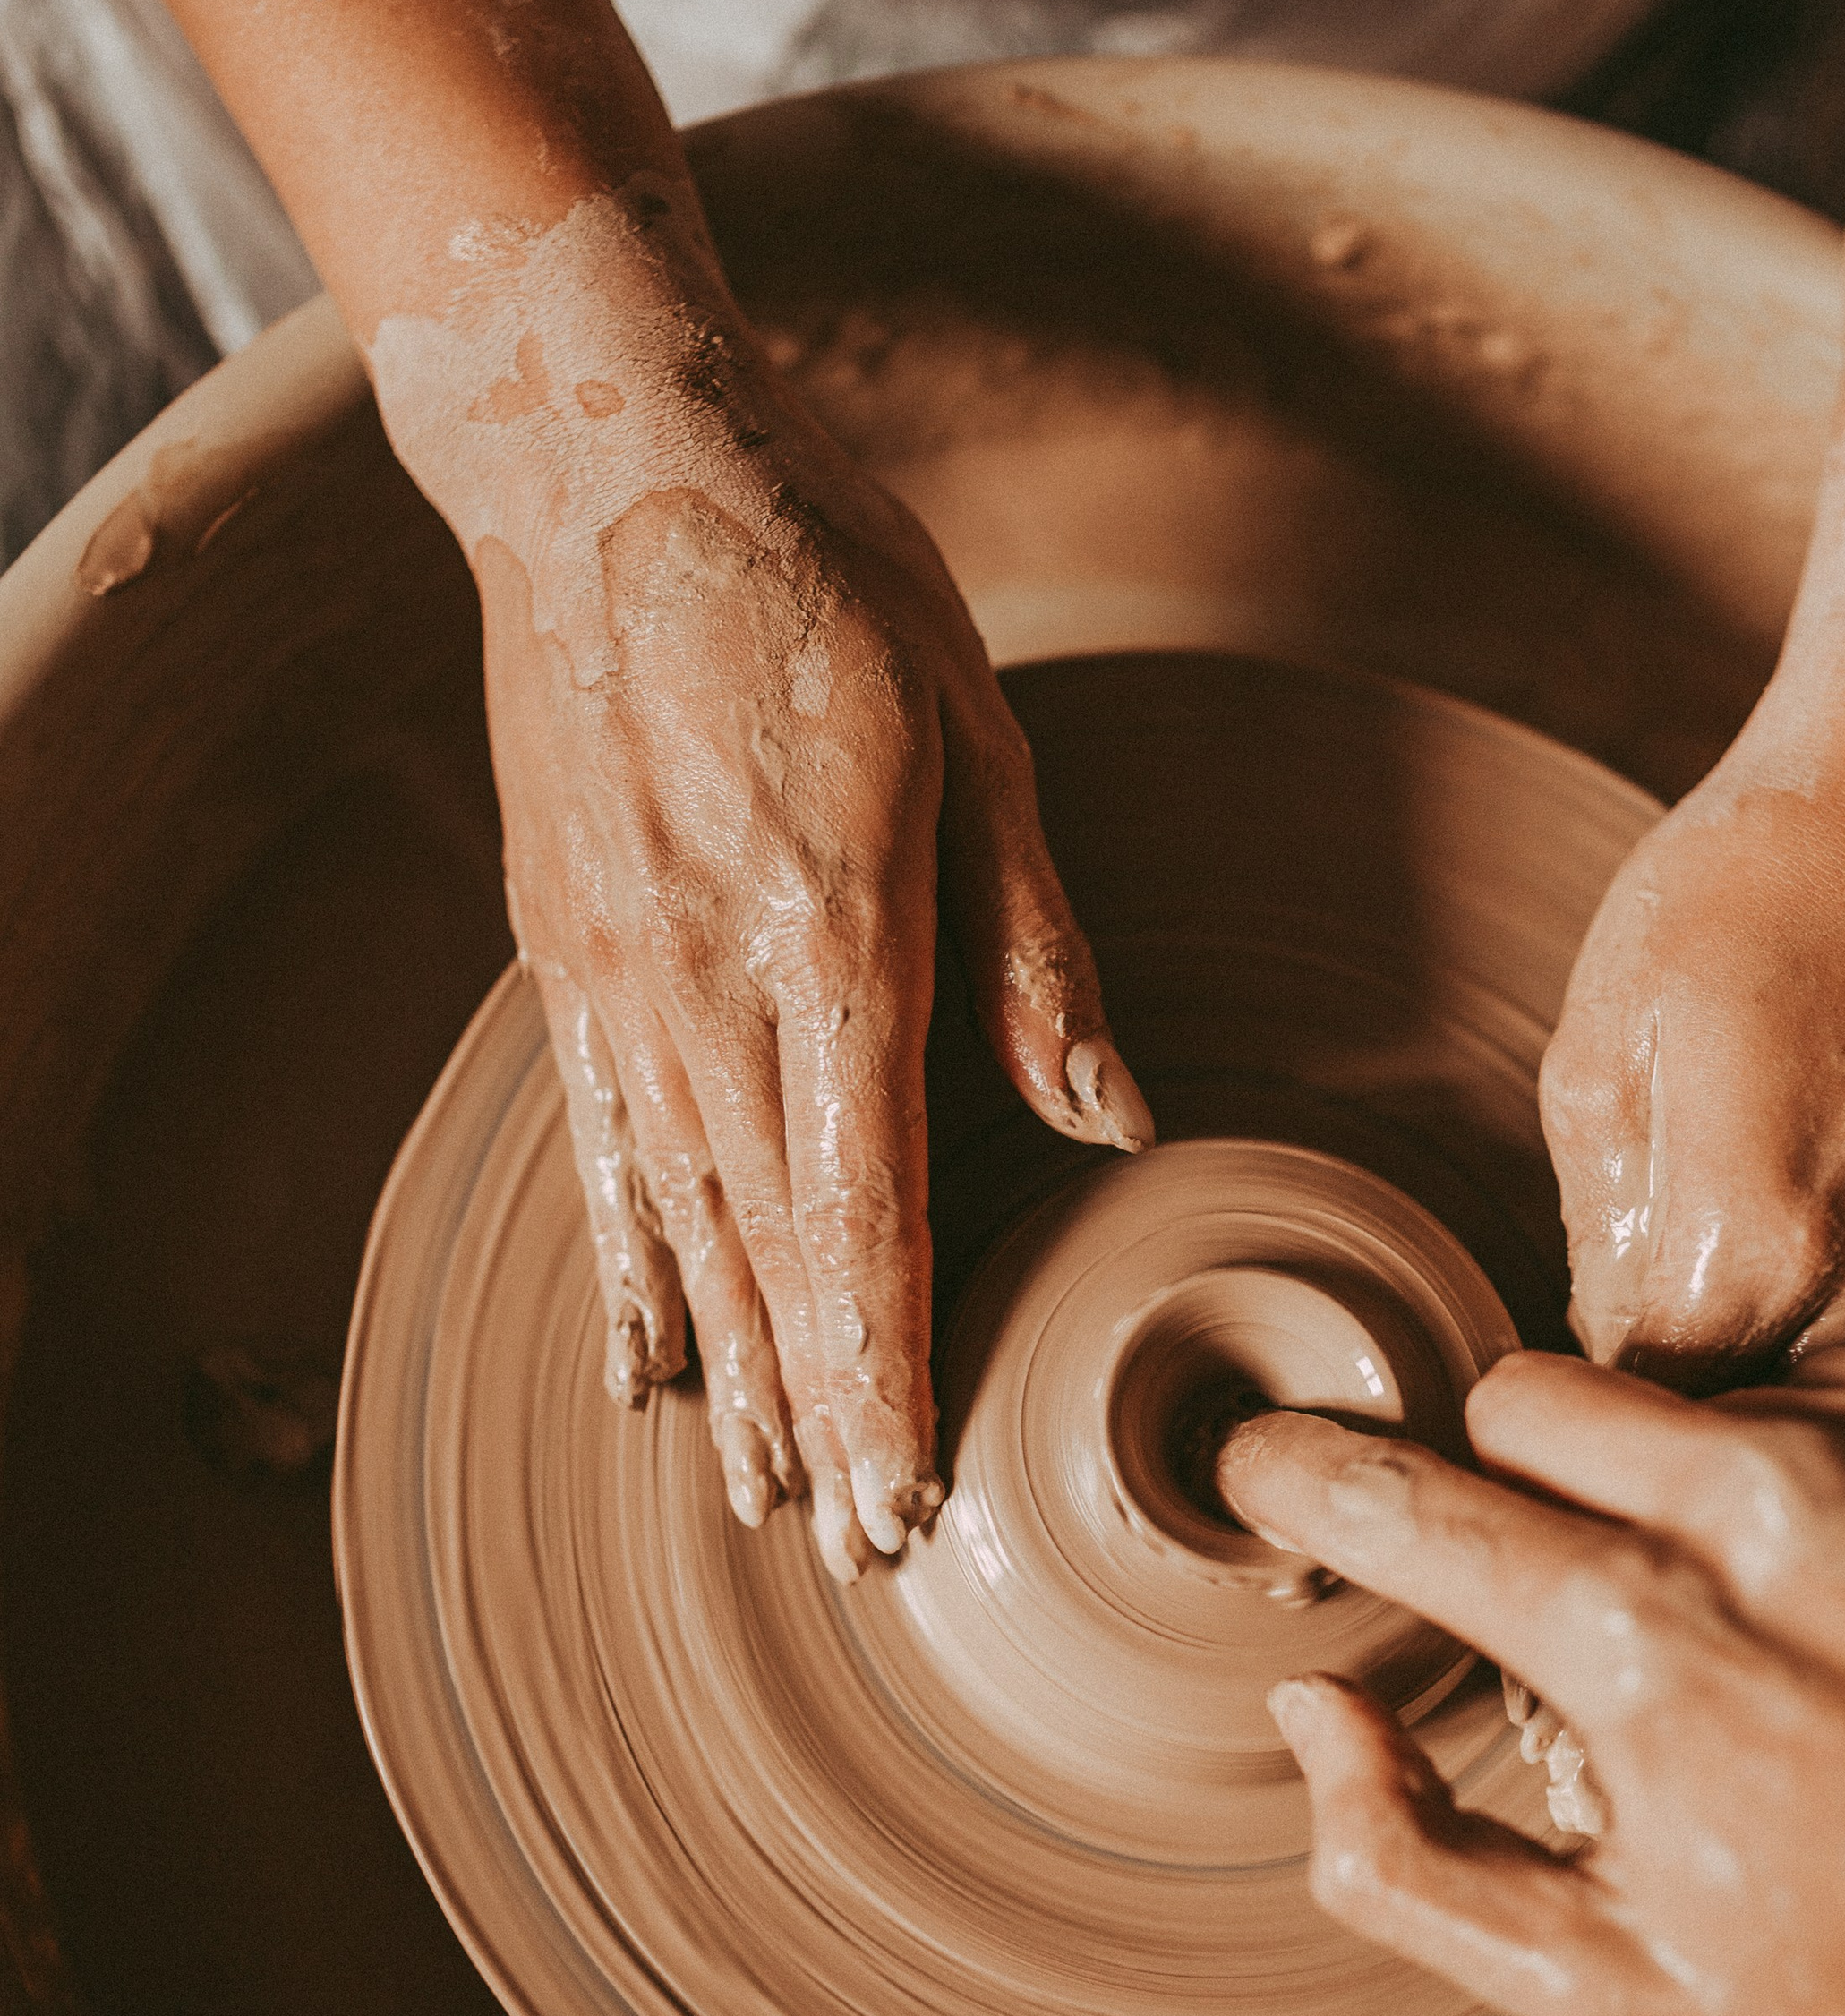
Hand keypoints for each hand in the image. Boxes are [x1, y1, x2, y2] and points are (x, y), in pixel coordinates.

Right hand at [372, 181, 1148, 1572]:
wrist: (605, 465)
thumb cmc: (824, 580)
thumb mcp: (976, 737)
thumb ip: (1036, 949)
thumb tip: (1111, 1119)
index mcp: (830, 932)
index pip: (865, 1209)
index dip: (887, 1365)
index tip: (911, 1491)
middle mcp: (704, 983)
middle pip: (767, 1250)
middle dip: (818, 1411)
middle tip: (858, 1550)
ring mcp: (613, 978)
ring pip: (677, 1225)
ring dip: (728, 1371)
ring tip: (763, 1500)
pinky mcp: (563, 956)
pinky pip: (599, 1151)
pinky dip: (627, 1269)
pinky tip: (647, 1364)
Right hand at [1218, 1344, 1844, 2015]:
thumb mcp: (1623, 1993)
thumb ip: (1407, 1864)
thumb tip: (1310, 1711)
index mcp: (1651, 1647)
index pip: (1396, 1495)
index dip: (1301, 1481)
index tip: (1269, 1471)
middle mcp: (1775, 1504)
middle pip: (1522, 1400)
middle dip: (1509, 1487)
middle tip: (1573, 1598)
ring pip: (1690, 1388)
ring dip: (1690, 1482)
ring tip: (1780, 1624)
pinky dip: (1841, 1459)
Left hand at [1539, 736, 1844, 1381]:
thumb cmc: (1742, 896)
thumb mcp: (1593, 1060)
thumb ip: (1593, 1232)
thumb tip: (1596, 1334)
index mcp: (1748, 1246)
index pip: (1639, 1410)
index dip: (1578, 1406)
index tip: (1541, 1378)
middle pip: (1741, 1422)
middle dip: (1668, 1408)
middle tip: (1605, 1351)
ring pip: (1825, 1391)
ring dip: (1756, 1370)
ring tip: (1693, 1296)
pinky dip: (1828, 1324)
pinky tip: (1780, 1253)